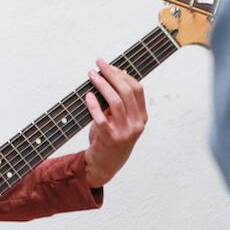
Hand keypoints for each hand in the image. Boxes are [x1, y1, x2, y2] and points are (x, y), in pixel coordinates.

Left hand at [83, 58, 147, 187]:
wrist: (104, 165)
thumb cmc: (110, 138)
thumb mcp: (121, 121)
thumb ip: (119, 103)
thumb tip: (112, 76)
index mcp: (141, 117)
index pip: (137, 89)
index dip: (123, 75)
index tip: (110, 65)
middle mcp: (136, 124)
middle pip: (127, 92)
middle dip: (112, 75)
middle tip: (99, 64)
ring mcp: (124, 132)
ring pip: (116, 102)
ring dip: (102, 85)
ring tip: (91, 75)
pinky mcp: (109, 138)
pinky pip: (100, 118)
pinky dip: (94, 105)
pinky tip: (88, 96)